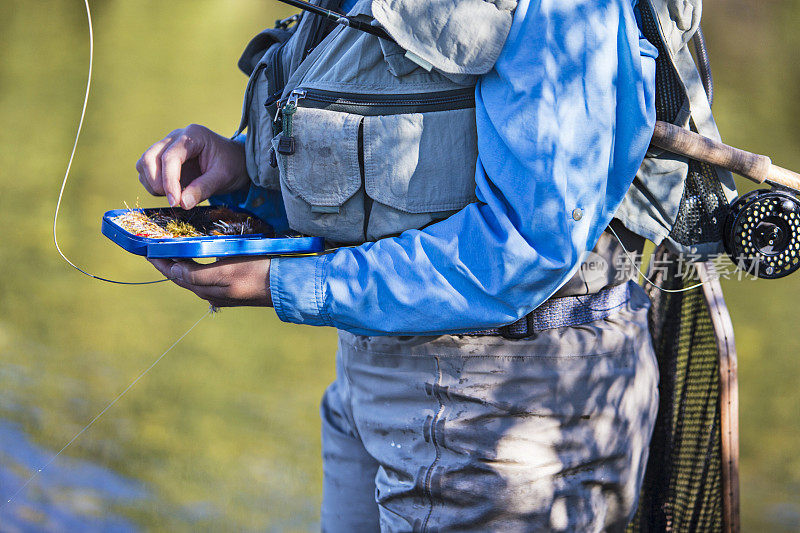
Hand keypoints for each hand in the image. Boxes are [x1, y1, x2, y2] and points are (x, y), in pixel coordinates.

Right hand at [136, 124, 248, 208]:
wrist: (236, 162)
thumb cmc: (232, 165)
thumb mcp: (223, 177)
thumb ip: (203, 188)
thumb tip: (182, 204)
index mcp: (193, 136)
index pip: (170, 157)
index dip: (169, 181)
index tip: (175, 202)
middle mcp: (176, 137)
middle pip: (149, 158)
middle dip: (156, 182)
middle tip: (174, 200)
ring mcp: (167, 146)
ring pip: (144, 164)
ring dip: (152, 184)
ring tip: (175, 196)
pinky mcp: (163, 158)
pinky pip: (147, 171)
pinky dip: (153, 185)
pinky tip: (172, 192)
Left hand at [148, 257, 272, 307]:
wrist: (288, 284)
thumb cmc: (259, 271)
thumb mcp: (227, 270)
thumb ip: (199, 273)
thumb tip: (174, 270)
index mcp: (208, 290)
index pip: (175, 274)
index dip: (159, 261)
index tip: (145, 248)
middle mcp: (212, 294)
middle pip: (182, 277)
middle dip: (166, 261)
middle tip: (154, 246)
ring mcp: (222, 293)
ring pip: (193, 277)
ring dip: (180, 263)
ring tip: (171, 249)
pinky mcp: (232, 290)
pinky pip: (206, 277)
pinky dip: (195, 266)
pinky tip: (197, 258)